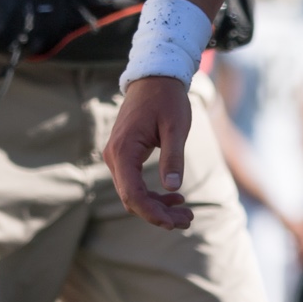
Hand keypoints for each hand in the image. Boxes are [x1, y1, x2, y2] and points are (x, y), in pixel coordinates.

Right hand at [103, 76, 194, 228]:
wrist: (154, 78)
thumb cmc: (167, 100)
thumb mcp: (176, 127)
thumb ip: (173, 157)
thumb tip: (173, 188)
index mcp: (124, 150)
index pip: (132, 194)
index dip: (152, 213)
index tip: (174, 223)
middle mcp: (114, 156)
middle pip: (131, 199)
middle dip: (158, 215)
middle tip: (189, 219)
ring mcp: (116, 156)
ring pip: (132, 194)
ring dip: (157, 207)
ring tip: (186, 213)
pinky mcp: (123, 155)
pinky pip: (133, 183)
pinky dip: (153, 195)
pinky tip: (175, 197)